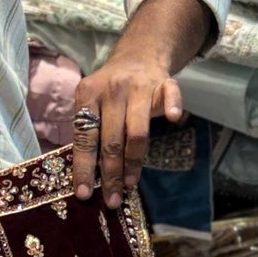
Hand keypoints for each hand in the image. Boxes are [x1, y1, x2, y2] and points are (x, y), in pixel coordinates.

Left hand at [70, 59, 185, 210]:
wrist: (137, 56)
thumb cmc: (110, 93)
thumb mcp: (91, 104)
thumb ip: (89, 133)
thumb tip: (86, 180)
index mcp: (88, 94)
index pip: (84, 137)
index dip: (84, 167)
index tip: (84, 194)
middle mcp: (112, 89)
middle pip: (111, 139)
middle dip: (111, 174)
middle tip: (112, 199)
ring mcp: (140, 85)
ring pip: (137, 130)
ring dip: (134, 161)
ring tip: (130, 184)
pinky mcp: (164, 83)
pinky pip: (170, 94)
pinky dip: (173, 106)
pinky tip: (173, 120)